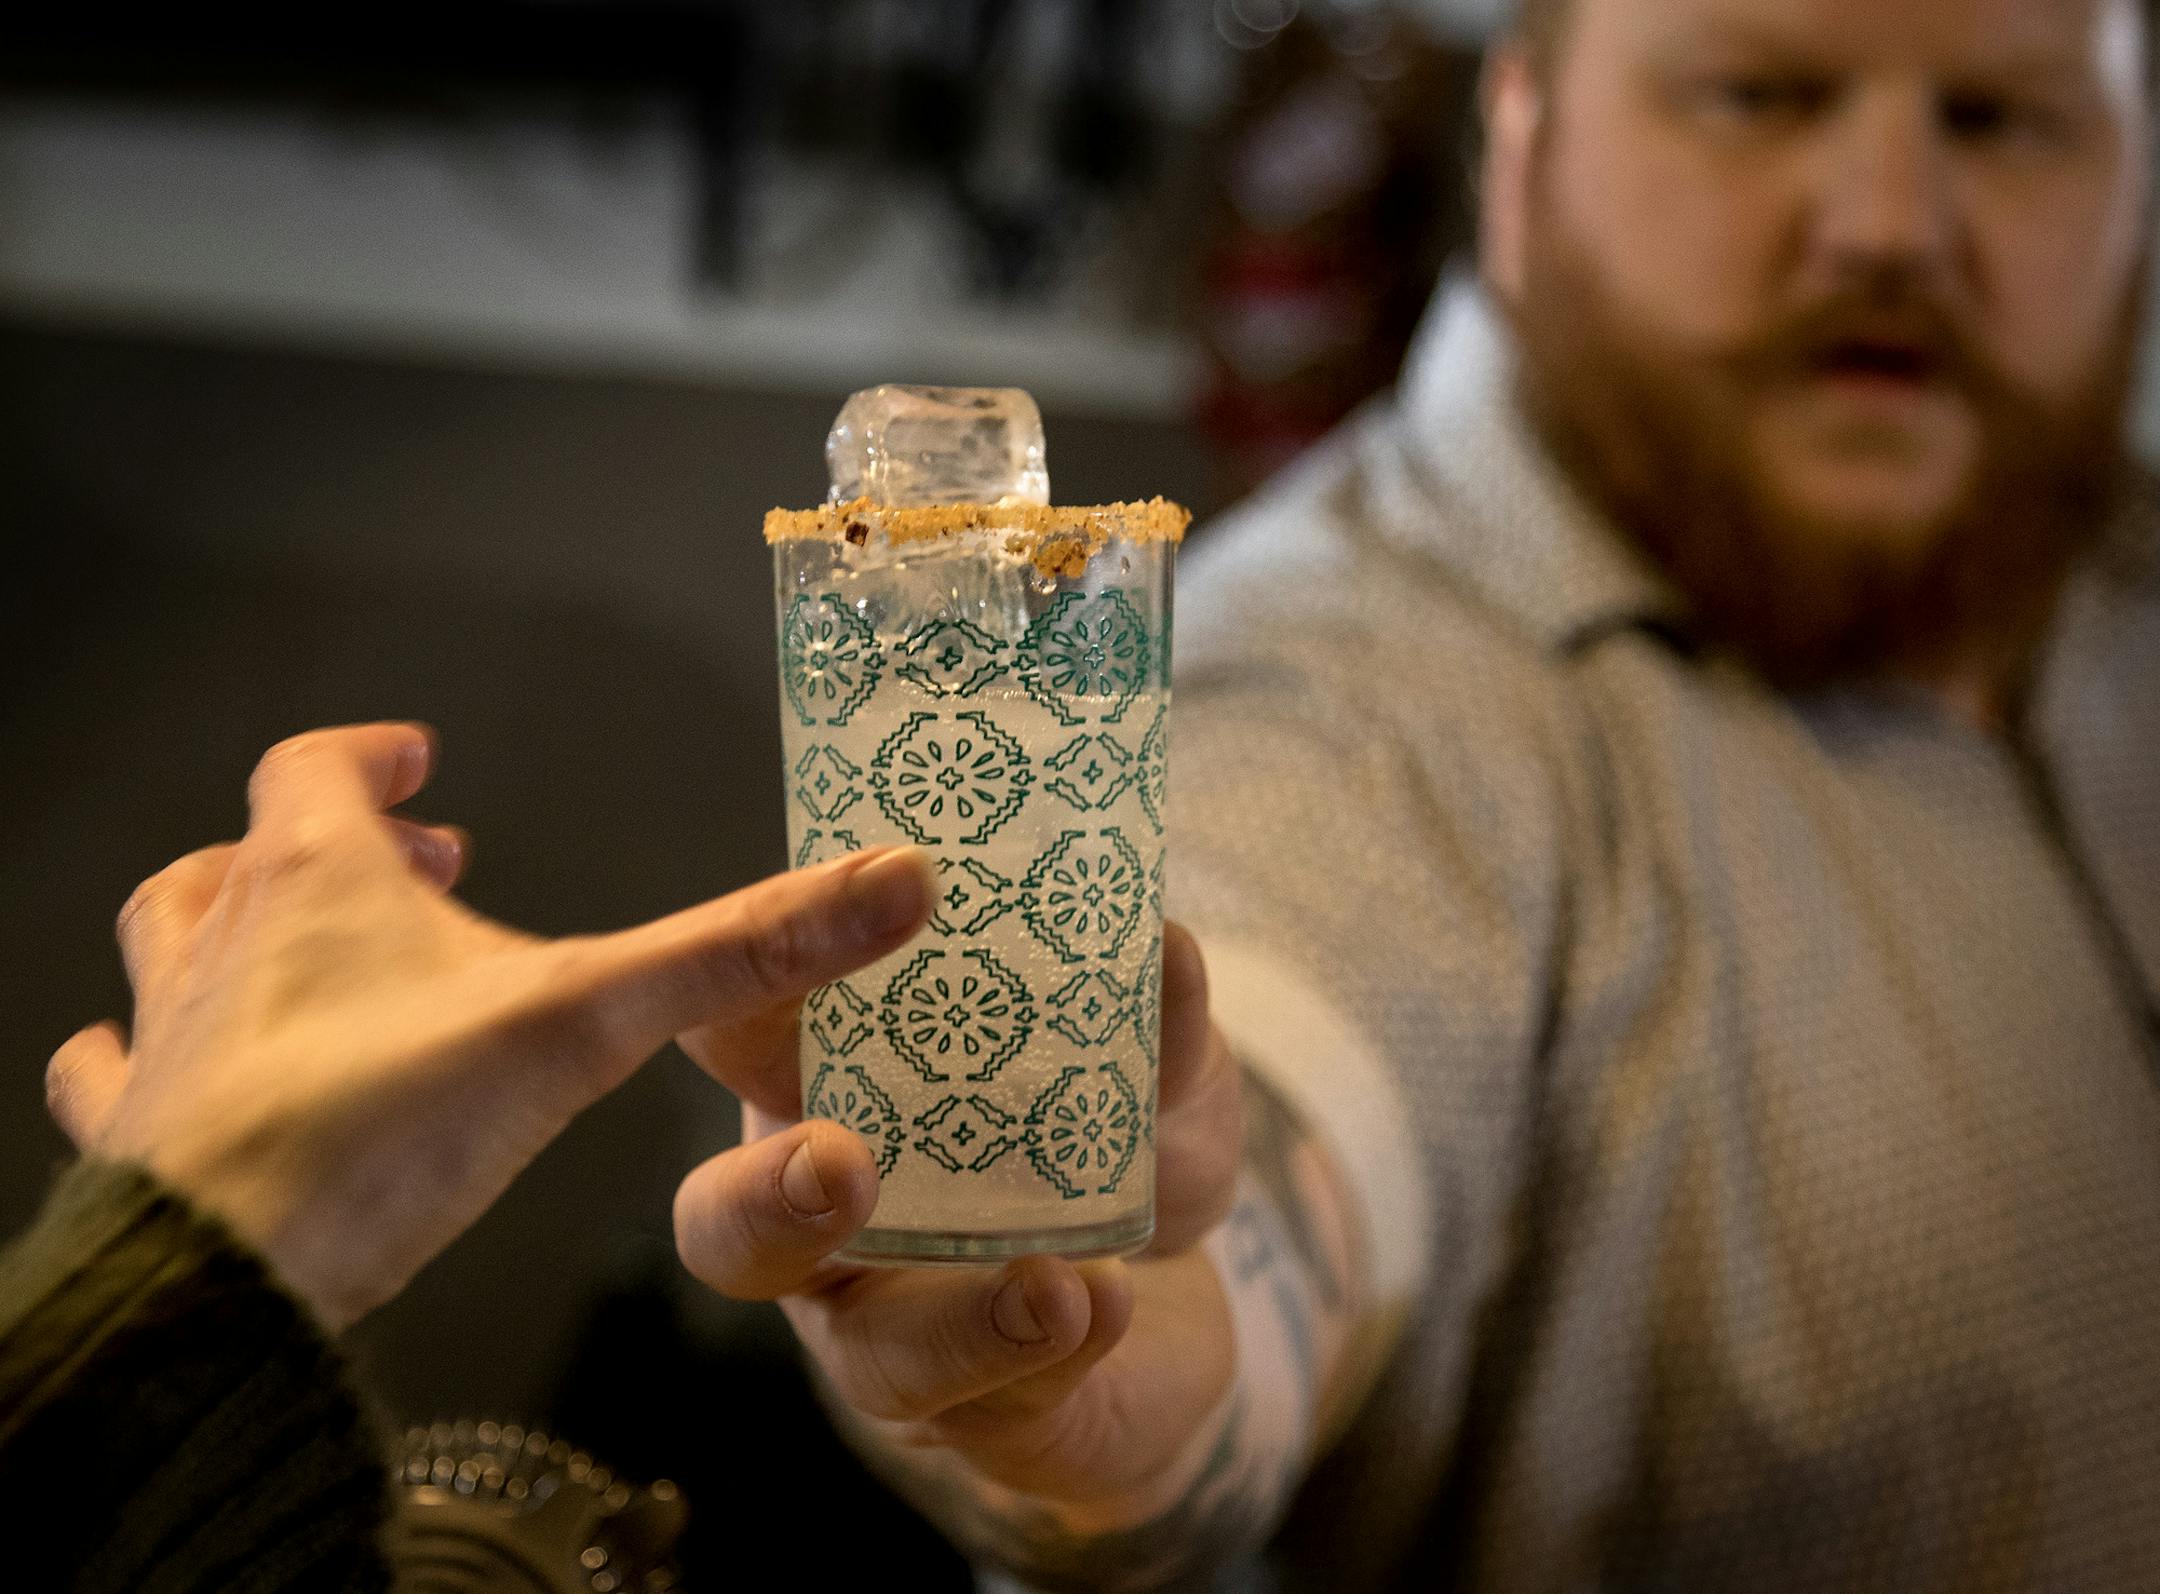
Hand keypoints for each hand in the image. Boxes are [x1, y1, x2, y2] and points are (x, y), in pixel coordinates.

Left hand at [44, 722, 936, 1329]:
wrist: (228, 1275)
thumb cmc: (387, 1124)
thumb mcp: (590, 1021)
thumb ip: (741, 954)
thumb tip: (894, 881)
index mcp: (315, 879)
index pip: (319, 767)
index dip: (372, 754)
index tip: (420, 758)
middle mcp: (220, 940)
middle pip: (245, 852)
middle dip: (328, 847)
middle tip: (406, 861)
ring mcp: (160, 1039)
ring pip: (161, 941)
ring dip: (217, 927)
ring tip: (273, 942)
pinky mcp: (128, 1138)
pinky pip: (101, 1070)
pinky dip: (123, 1056)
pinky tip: (139, 1067)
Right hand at [670, 924, 1245, 1523]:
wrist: (1188, 1301)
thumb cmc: (1124, 1141)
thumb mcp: (1159, 1066)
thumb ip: (1158, 1020)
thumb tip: (1165, 946)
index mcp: (840, 1090)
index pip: (742, 1028)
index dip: (755, 976)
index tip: (839, 924)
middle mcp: (829, 1218)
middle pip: (726, 1223)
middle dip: (765, 1197)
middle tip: (838, 1164)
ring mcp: (887, 1331)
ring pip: (862, 1351)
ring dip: (950, 1320)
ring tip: (1054, 1283)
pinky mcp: (969, 1415)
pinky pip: (989, 1406)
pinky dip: (1049, 1355)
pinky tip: (1104, 1308)